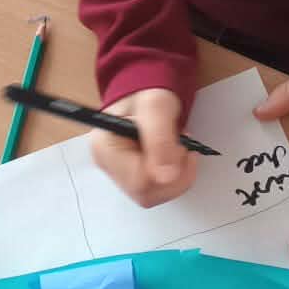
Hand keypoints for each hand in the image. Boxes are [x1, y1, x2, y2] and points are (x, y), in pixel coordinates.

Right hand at [91, 88, 198, 208]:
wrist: (145, 92)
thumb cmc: (146, 94)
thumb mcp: (156, 107)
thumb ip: (160, 140)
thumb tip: (166, 177)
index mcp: (105, 149)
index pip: (138, 182)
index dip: (166, 170)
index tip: (180, 146)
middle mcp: (108, 166)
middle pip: (146, 194)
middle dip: (175, 175)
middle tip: (183, 145)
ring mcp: (120, 175)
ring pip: (154, 196)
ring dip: (177, 176)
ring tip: (179, 147)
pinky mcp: (133, 178)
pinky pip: (158, 191)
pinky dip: (175, 177)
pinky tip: (175, 156)